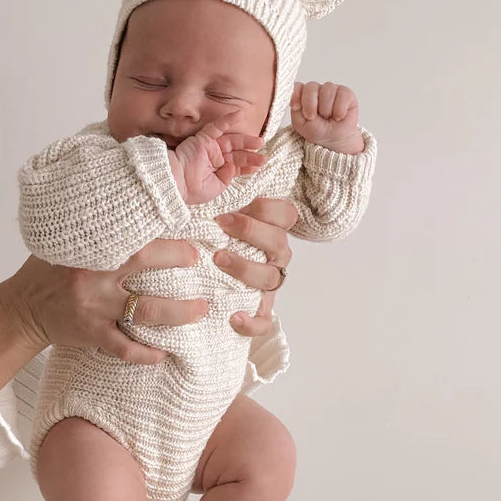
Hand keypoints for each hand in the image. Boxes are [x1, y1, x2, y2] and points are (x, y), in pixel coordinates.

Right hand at [0, 239, 210, 388]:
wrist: (22, 307)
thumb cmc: (50, 270)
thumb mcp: (69, 242)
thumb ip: (100, 232)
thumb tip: (136, 211)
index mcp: (91, 248)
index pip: (133, 232)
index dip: (163, 231)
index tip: (186, 231)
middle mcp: (95, 275)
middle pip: (145, 264)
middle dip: (178, 261)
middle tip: (201, 265)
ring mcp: (95, 307)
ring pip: (146, 311)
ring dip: (178, 313)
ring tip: (200, 310)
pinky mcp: (91, 334)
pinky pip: (124, 347)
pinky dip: (146, 353)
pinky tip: (164, 354)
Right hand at [168, 114, 266, 203]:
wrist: (177, 183)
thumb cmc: (192, 189)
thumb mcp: (216, 188)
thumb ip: (227, 177)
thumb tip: (233, 166)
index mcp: (215, 171)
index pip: (234, 166)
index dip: (246, 166)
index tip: (257, 167)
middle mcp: (213, 158)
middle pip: (235, 153)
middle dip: (250, 154)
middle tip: (263, 156)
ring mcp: (209, 147)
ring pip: (230, 140)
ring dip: (245, 140)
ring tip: (260, 141)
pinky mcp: (204, 138)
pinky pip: (217, 126)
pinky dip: (228, 119)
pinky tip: (240, 113)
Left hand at [213, 197, 297, 335]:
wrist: (214, 285)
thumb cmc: (217, 243)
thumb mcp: (221, 221)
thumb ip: (224, 205)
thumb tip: (214, 179)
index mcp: (272, 232)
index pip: (286, 215)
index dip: (266, 208)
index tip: (238, 204)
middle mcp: (276, 258)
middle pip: (278, 243)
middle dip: (251, 231)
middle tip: (221, 226)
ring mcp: (269, 285)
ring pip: (269, 278)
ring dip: (245, 267)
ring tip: (218, 260)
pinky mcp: (260, 312)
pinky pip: (264, 321)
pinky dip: (251, 322)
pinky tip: (233, 317)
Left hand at [290, 82, 363, 153]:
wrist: (335, 138)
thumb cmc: (318, 130)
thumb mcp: (301, 125)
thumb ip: (296, 111)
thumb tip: (296, 99)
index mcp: (303, 95)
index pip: (297, 86)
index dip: (296, 95)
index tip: (296, 107)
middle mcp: (316, 89)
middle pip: (311, 86)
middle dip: (310, 104)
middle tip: (312, 117)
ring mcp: (331, 89)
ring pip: (327, 89)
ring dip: (326, 109)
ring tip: (328, 118)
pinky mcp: (346, 93)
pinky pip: (342, 95)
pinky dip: (339, 109)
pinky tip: (338, 116)